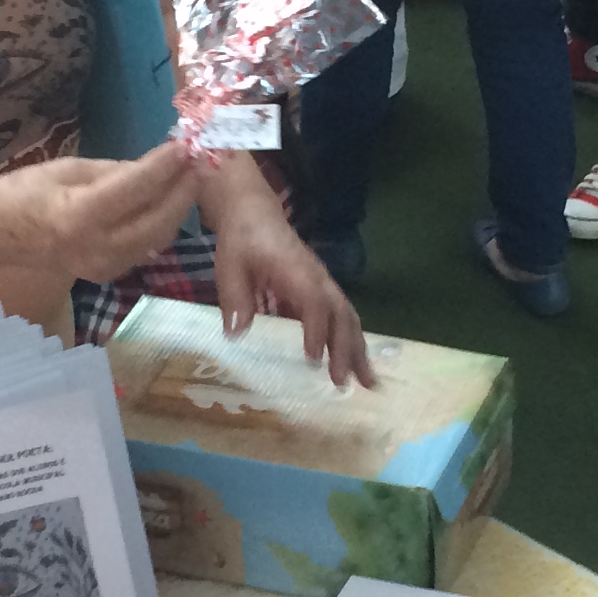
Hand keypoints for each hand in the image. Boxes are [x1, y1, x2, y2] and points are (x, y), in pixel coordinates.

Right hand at [0, 141, 201, 279]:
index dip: (165, 167)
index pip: (135, 189)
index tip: (187, 145)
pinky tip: (171, 202)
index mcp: (80, 216)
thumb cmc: (27, 192)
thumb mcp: (69, 169)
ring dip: (178, 207)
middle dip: (183, 190)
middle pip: (157, 220)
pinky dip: (161, 224)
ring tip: (193, 178)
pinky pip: (145, 248)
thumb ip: (115, 172)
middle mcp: (96, 247)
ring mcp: (104, 267)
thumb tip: (156, 168)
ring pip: (157, 238)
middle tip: (203, 162)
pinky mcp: (108, 274)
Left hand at [209, 177, 374, 386]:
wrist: (254, 212)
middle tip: (343, 384)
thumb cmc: (242, 239)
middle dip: (346, 350)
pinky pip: (342, 317)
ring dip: (357, 350)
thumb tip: (236, 334)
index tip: (314, 360)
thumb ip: (234, 299)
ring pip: (348, 317)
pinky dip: (351, 341)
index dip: (316, 330)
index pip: (314, 302)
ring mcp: (323, 283)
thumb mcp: (230, 266)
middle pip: (341, 314)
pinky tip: (352, 364)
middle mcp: (317, 278)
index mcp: (296, 270)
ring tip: (367, 383)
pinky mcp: (320, 289)